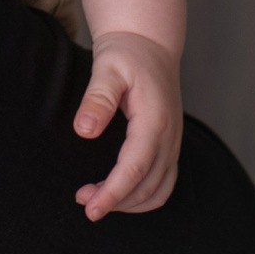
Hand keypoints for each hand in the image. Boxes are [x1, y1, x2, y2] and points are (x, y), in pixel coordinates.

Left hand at [73, 29, 182, 218]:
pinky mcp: (169, 146)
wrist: (149, 45)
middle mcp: (169, 137)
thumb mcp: (107, 67)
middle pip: (146, 186)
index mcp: (154, 120)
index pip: (134, 168)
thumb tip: (84, 131)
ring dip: (128, 203)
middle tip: (82, 199)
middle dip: (116, 201)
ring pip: (157, 191)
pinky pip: (162, 183)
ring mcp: (172, 143)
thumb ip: (97, 98)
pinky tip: (117, 195)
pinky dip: (142, 197)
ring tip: (94, 199)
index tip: (91, 209)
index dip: (113, 193)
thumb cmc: (126, 54)